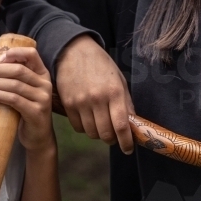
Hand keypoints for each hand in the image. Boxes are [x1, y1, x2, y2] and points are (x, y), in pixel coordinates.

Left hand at [0, 47, 53, 152]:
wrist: (38, 137)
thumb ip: (6, 78)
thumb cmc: (26, 110)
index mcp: (42, 74)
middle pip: (20, 70)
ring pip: (15, 85)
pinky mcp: (36, 112)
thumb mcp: (19, 91)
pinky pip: (14, 99)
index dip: (14, 53)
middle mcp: (45, 84)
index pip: (31, 54)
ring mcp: (43, 98)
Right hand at [55, 35, 134, 153]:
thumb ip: (126, 102)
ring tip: (101, 125)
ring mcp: (81, 102)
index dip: (126, 142)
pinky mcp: (68, 104)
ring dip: (98, 134)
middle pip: (105, 134)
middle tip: (114, 136)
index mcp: (114, 92)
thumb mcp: (119, 80)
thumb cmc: (100, 64)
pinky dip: (85, 128)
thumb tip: (132, 124)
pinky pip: (78, 127)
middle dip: (112, 140)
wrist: (74, 51)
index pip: (121, 126)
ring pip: (91, 133)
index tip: (128, 149)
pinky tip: (88, 118)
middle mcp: (97, 99)